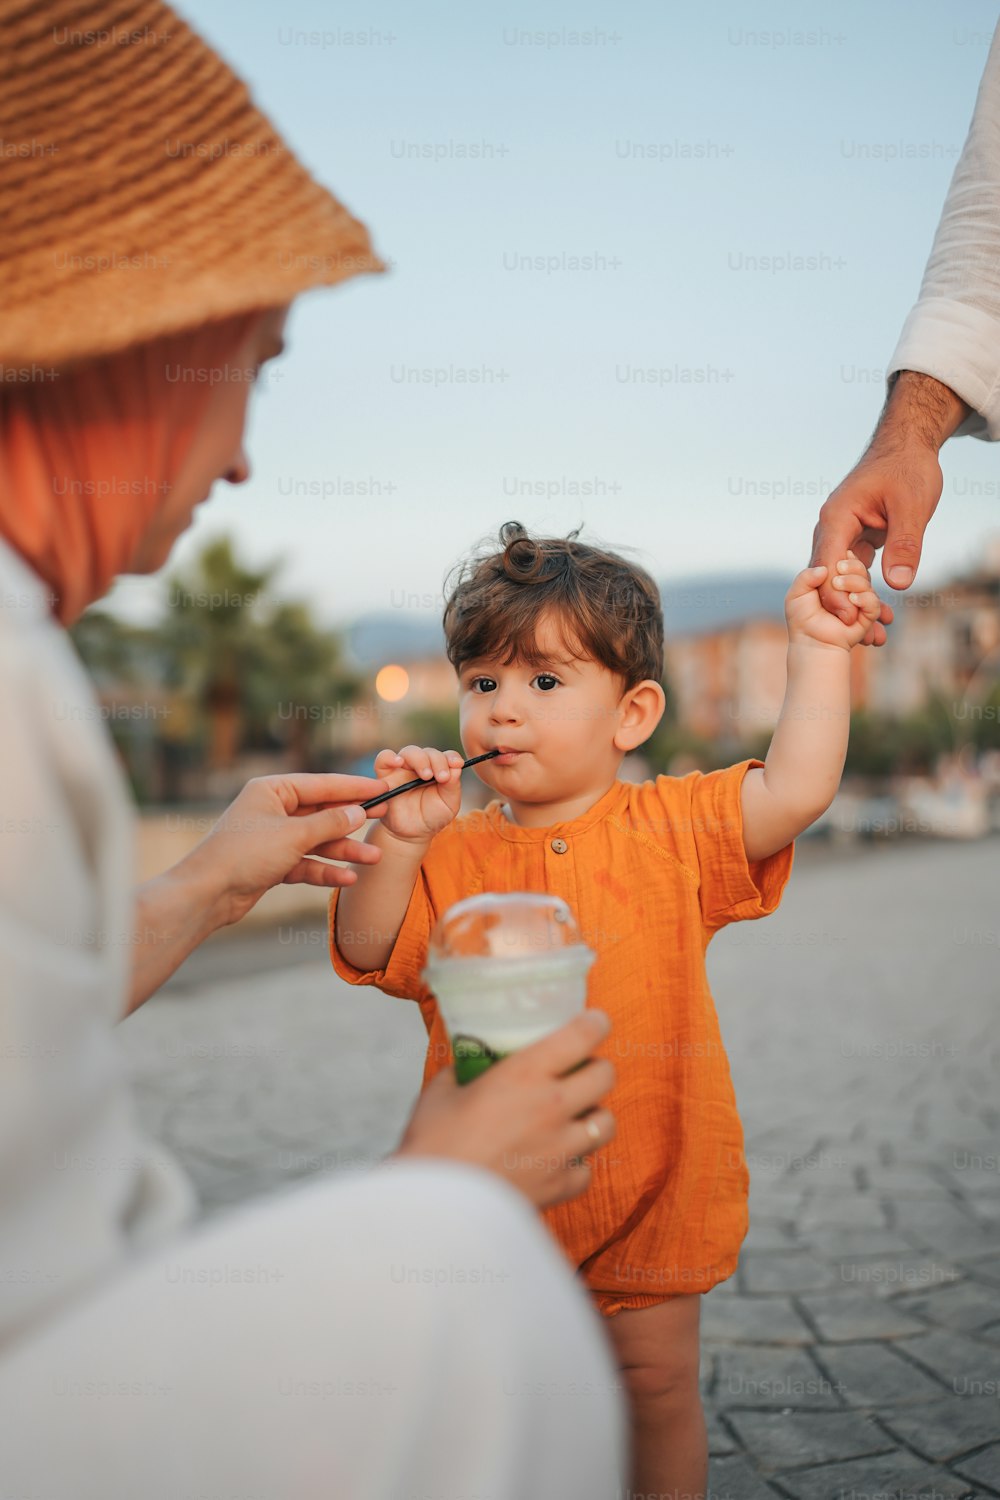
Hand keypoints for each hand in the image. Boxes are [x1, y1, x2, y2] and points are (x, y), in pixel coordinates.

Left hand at [181, 771, 389, 926]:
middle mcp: (272, 810)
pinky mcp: (272, 864)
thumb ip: (330, 823)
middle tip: (385, 818)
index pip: (322, 784)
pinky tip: (348, 878)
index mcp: (272, 790)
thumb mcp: (294, 835)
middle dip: (352, 821)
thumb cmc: (244, 855)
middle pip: (322, 812)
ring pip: (317, 841)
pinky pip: (306, 863)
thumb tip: (358, 812)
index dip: (354, 788)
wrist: (206, 894)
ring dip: (344, 850)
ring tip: (374, 858)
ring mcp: (273, 838)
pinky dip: (325, 870)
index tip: (382, 789)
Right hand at [373, 745, 465, 843]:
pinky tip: (398, 762)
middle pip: (428, 752)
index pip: (446, 756)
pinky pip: (383, 759)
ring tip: (426, 775)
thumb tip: (456, 767)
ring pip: (409, 752)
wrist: (412, 833)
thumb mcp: (449, 804)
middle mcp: (421, 766)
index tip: (458, 764)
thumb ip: (453, 786)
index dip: (452, 757)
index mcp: (439, 769)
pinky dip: (390, 757)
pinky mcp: (386, 776)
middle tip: (442, 777)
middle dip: (437, 761)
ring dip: (419, 759)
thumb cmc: (432, 816)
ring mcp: (403, 769)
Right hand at [392, 1010, 616, 1209]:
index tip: (594, 1021)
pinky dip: (577, 1163)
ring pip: (607, 1123)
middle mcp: (553, 1107)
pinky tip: (557, 1160)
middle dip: (598, 1068)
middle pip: (606, 1076)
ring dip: (593, 1116)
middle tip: (581, 1071)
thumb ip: (463, 1074)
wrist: (435, 1206)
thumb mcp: (441, 1092)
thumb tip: (469, 1067)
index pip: (581, 1036)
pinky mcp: (561, 1185)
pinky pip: (587, 1169)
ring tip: (574, 1118)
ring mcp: (562, 1148)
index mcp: (525, 1074)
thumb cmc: (433, 1144)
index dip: (594, 1023)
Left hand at [786, 554, 881, 651]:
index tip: (838, 560)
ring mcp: (859, 603)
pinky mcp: (866, 618)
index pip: (848, 562)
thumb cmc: (802, 618)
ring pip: (868, 585)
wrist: (810, 641)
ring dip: (855, 581)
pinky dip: (865, 598)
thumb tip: (824, 568)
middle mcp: (849, 590)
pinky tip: (852, 599)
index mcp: (835, 581)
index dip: (846, 558)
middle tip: (838, 570)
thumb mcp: (797, 593)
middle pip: (861, 570)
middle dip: (853, 567)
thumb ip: (806, 576)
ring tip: (838, 584)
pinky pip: (873, 604)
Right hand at [810, 447, 940, 641]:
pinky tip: (879, 612)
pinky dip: (865, 591)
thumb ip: (905, 544)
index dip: (835, 596)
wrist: (908, 447)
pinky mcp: (855, 540)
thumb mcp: (912, 506)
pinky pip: (855, 572)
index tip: (850, 621)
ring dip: (854, 603)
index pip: (827, 565)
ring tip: (873, 632)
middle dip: (843, 608)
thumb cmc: (908, 469)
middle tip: (864, 637)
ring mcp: (842, 535)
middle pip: (829, 577)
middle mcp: (831, 529)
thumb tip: (898, 585)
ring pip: (841, 578)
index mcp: (836, 518)